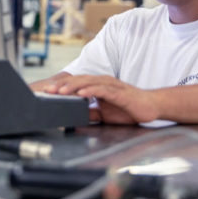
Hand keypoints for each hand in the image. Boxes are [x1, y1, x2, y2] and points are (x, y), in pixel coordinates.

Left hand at [44, 75, 159, 124]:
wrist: (151, 107)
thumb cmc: (128, 109)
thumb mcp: (104, 114)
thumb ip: (90, 112)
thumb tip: (74, 117)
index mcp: (97, 86)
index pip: (75, 85)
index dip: (61, 88)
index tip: (47, 93)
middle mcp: (101, 82)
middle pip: (78, 81)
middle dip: (61, 86)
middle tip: (47, 91)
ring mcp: (110, 85)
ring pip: (87, 83)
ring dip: (73, 87)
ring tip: (60, 91)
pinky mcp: (119, 91)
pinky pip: (102, 89)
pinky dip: (90, 90)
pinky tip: (81, 93)